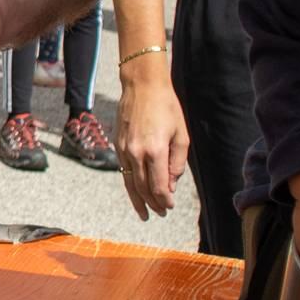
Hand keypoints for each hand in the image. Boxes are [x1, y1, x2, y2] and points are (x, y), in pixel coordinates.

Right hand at [116, 54, 188, 220]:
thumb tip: (170, 184)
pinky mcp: (118, 145)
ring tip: (145, 213)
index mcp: (154, 151)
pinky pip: (124, 171)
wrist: (142, 86)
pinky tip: (136, 192)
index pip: (158, 186)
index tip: (170, 207)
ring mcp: (124, 149)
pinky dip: (130, 185)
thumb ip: (177, 163)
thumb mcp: (181, 135)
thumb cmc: (166, 107)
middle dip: (152, 204)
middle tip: (161, 213)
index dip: (164, 200)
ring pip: (130, 182)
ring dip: (138, 200)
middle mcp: (136, 153)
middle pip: (143, 188)